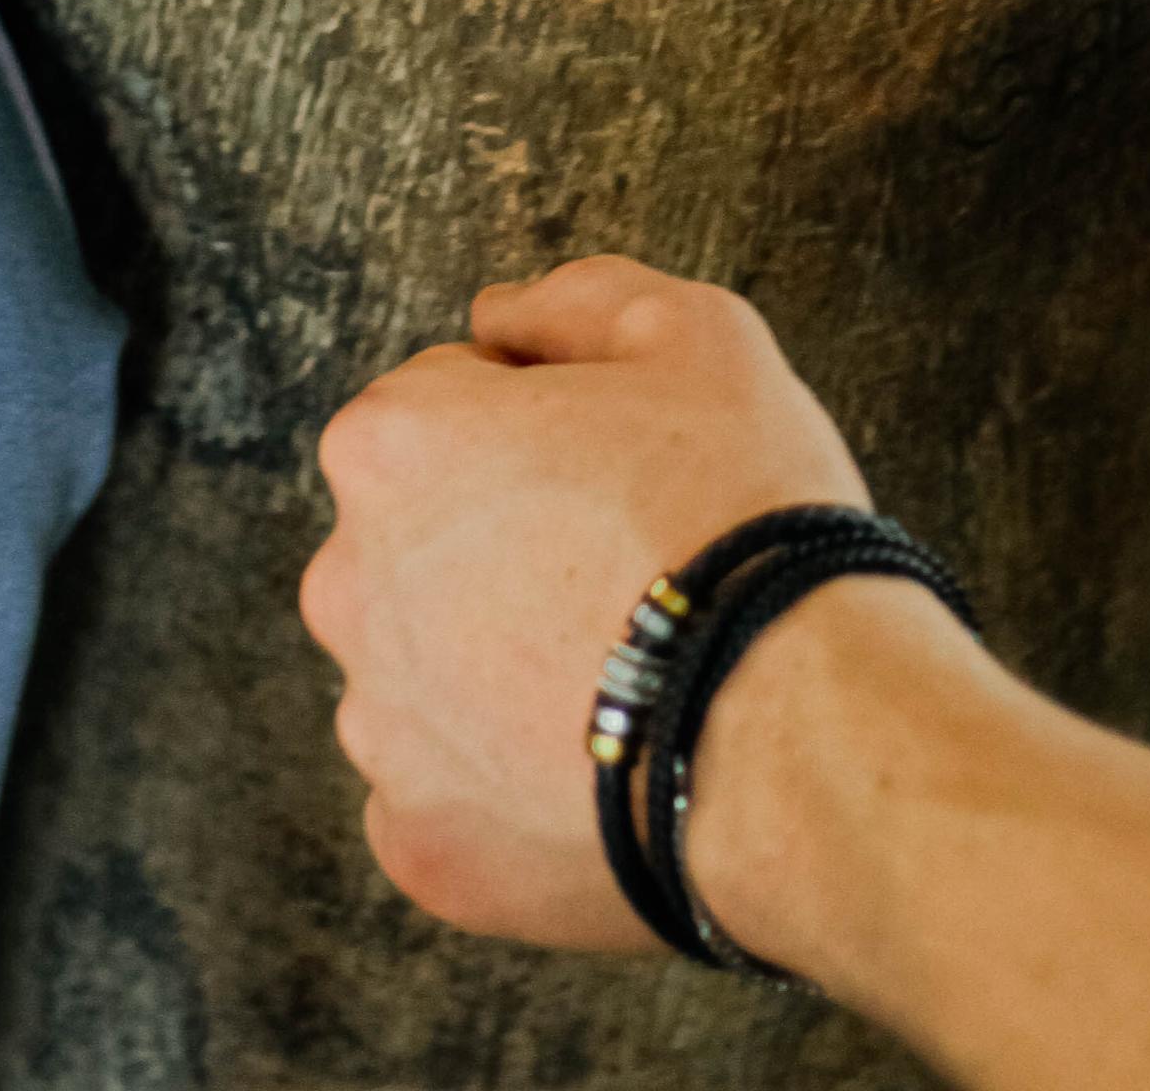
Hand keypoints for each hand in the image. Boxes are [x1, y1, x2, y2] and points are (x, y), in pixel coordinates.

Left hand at [302, 256, 866, 950]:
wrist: (800, 734)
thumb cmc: (744, 520)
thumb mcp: (693, 332)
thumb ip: (574, 301)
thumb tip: (500, 318)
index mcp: (391, 445)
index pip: (445, 400)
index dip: (544, 421)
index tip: (618, 464)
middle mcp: (349, 585)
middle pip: (422, 541)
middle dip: (501, 543)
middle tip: (628, 567)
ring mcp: (381, 731)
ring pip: (432, 671)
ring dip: (498, 664)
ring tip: (629, 673)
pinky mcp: (423, 848)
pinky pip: (454, 793)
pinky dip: (510, 783)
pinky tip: (604, 760)